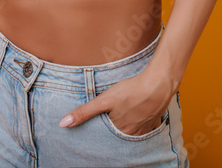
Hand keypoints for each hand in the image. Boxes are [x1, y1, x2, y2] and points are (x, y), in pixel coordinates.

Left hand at [59, 70, 174, 135]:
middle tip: (109, 121)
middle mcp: (132, 134)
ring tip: (122, 118)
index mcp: (119, 131)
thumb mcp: (104, 100)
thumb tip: (63, 124)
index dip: (100, 131)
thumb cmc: (131, 90)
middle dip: (113, 130)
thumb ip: (84, 112)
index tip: (97, 127)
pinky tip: (137, 114)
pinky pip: (145, 126)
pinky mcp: (154, 119)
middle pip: (119, 135)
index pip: (105, 137)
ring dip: (126, 126)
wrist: (158, 83)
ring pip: (132, 131)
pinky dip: (139, 122)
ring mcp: (145, 128)